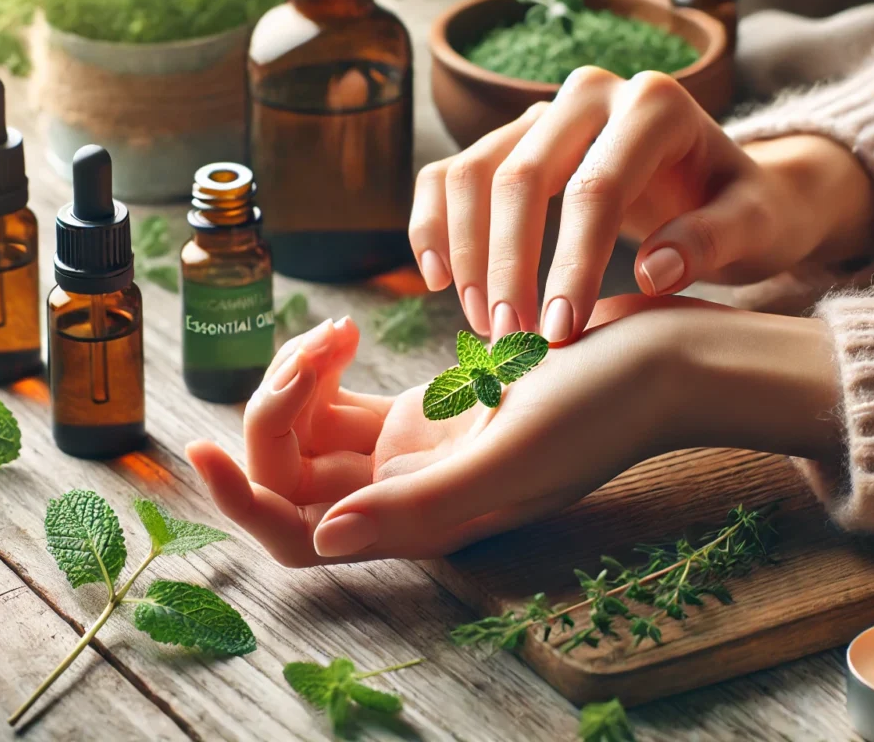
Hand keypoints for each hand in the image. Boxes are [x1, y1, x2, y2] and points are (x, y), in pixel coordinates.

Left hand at [187, 299, 841, 565]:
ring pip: (315, 440)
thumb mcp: (517, 454)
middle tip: (326, 345)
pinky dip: (329, 371)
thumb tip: (321, 540)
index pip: (304, 535)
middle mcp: (413, 494)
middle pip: (296, 479)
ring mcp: (420, 454)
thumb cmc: (609, 402)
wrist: (668, 359)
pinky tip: (349, 335)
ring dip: (301, 386)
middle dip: (281, 410)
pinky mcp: (432, 412)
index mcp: (429, 518)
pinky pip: (347, 406)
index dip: (244, 504)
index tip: (205, 447)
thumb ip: (421, 506)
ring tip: (338, 333)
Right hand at [408, 66, 873, 343]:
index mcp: (655, 104)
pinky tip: (439, 281)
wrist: (723, 186)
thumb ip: (713, 242)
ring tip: (486, 326)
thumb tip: (652, 270)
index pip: (594, 187)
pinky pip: (449, 174)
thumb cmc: (744, 209)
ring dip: (467, 254)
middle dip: (508, 266)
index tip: (560, 334)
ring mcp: (544, 115)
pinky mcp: (512, 142)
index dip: (571, 265)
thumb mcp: (755, 226)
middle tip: (510, 340)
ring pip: (472, 173)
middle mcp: (590, 95)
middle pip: (520, 176)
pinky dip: (433, 225)